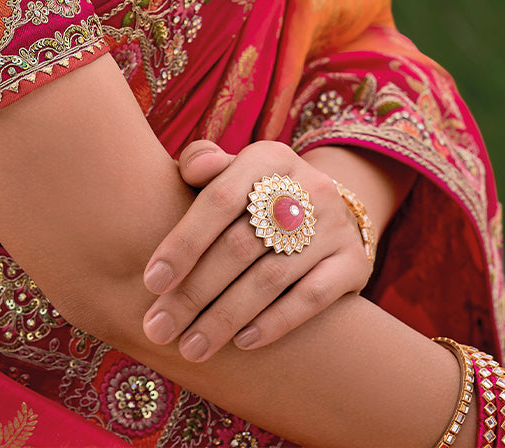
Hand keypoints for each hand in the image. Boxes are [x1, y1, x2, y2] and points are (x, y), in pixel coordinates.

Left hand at [141, 139, 371, 362]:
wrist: (328, 211)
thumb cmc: (257, 196)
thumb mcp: (234, 171)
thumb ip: (204, 163)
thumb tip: (193, 169)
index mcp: (269, 158)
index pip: (219, 199)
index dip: (183, 242)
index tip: (150, 282)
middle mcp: (307, 185)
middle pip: (240, 245)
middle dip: (193, 293)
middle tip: (158, 328)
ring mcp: (334, 224)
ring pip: (271, 277)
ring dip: (224, 317)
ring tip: (191, 347)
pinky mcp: (353, 261)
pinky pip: (312, 297)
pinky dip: (275, 322)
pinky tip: (242, 342)